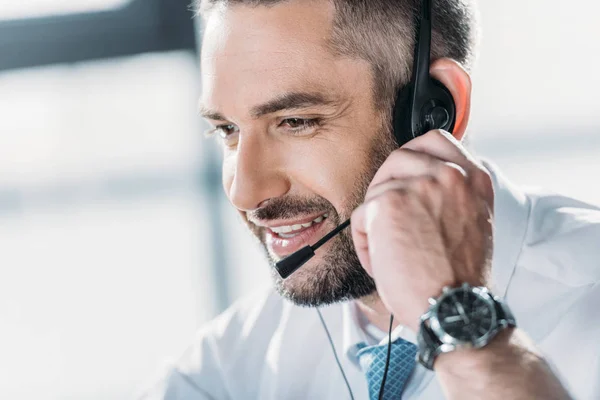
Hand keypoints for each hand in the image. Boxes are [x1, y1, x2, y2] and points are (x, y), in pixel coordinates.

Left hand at [351, 130, 493, 331]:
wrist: (453, 307)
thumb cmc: (458, 277)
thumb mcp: (472, 223)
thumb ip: (451, 195)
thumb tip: (416, 182)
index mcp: (473, 179)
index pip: (436, 140)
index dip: (414, 155)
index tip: (404, 176)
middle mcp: (450, 175)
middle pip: (399, 158)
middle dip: (387, 189)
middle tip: (390, 223)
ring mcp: (419, 185)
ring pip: (377, 189)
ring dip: (376, 221)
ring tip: (391, 251)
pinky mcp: (389, 202)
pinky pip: (361, 216)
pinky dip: (365, 242)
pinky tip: (383, 262)